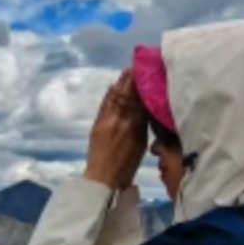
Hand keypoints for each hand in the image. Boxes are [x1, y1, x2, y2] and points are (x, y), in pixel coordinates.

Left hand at [83, 68, 148, 191]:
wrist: (103, 178)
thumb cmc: (126, 166)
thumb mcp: (140, 144)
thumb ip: (142, 123)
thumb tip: (145, 106)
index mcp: (133, 126)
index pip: (139, 101)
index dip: (142, 85)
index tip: (147, 72)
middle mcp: (119, 120)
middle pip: (126, 95)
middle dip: (131, 80)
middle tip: (136, 66)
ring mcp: (106, 121)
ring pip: (115, 97)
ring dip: (120, 83)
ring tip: (126, 71)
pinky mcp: (97, 125)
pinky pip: (105, 105)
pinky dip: (109, 94)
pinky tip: (112, 86)